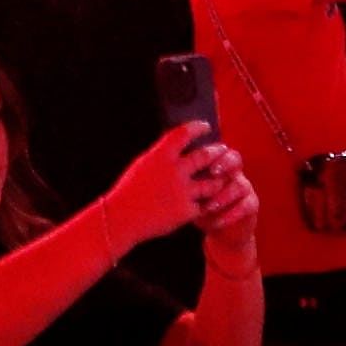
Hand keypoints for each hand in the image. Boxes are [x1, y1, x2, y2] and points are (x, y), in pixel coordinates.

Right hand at [94, 125, 227, 244]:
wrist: (123, 218)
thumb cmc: (130, 191)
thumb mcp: (143, 165)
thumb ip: (162, 156)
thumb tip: (178, 146)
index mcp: (161, 156)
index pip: (185, 133)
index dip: (198, 127)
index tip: (206, 126)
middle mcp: (175, 171)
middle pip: (204, 156)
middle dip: (216, 152)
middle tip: (222, 150)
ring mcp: (183, 191)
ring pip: (211, 183)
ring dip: (217, 181)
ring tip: (220, 179)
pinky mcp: (186, 211)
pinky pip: (202, 205)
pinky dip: (204, 204)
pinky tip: (207, 204)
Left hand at [187, 142, 264, 263]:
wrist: (217, 228)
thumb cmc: (197, 205)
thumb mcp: (187, 190)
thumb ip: (180, 177)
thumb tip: (160, 165)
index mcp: (216, 163)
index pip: (217, 147)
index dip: (210, 148)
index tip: (198, 152)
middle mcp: (232, 171)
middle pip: (234, 158)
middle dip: (224, 163)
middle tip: (212, 171)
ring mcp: (244, 187)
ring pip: (240, 184)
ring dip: (224, 195)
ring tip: (209, 206)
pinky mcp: (251, 205)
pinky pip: (246, 206)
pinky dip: (231, 214)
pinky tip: (216, 222)